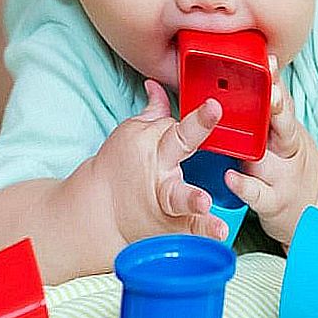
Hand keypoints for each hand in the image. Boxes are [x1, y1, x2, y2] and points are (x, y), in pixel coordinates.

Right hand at [90, 79, 229, 247]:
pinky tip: (219, 231)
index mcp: (151, 143)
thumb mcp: (130, 134)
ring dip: (192, 198)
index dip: (198, 115)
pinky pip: (189, 228)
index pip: (177, 123)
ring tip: (205, 202)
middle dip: (195, 129)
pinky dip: (202, 230)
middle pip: (178, 144)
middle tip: (212, 114)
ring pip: (179, 196)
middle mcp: (160, 168)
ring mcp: (165, 199)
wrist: (98, 208)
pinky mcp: (172, 224)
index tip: (215, 105)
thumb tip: (158, 86)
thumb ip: (153, 112)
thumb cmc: (117, 166)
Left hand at [223, 56, 317, 247]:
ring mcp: (280, 176)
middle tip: (269, 93)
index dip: (275, 81)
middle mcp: (286, 150)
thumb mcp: (287, 132)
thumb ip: (273, 106)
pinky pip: (258, 194)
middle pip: (283, 125)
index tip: (269, 61)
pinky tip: (231, 178)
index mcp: (286, 128)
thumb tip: (260, 63)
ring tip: (243, 136)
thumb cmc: (289, 162)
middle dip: (276, 108)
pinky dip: (244, 187)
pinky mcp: (272, 202)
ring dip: (256, 147)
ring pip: (267, 159)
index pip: (282, 99)